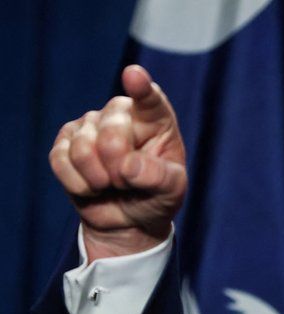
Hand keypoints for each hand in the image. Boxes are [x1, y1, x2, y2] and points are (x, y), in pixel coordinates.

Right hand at [49, 65, 186, 261]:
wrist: (129, 218)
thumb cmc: (157, 196)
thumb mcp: (172, 191)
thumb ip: (159, 177)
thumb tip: (128, 166)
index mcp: (155, 119)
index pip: (149, 100)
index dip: (140, 88)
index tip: (134, 75)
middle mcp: (120, 114)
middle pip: (111, 135)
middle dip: (120, 169)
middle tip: (130, 182)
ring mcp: (90, 125)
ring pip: (84, 150)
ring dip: (99, 180)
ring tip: (113, 184)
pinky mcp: (64, 142)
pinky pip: (61, 161)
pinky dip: (79, 184)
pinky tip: (93, 186)